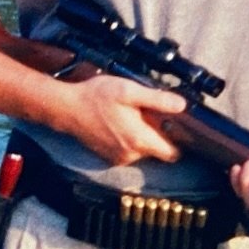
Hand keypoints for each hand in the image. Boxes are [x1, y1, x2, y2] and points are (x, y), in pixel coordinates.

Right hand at [54, 73, 186, 167]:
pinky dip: (128, 140)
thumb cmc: (96, 97)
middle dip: (157, 134)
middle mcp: (131, 154)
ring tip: (130, 116)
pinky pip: (128, 151)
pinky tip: (119, 124)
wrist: (67, 108)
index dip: (178, 140)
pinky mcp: (109, 157)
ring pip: (142, 150)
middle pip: (157, 150)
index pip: (173, 153)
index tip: (174, 126)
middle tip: (148, 114)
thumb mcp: (129, 90)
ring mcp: (119, 158)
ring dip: (141, 136)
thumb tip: (182, 105)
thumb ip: (157, 99)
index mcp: (140, 140)